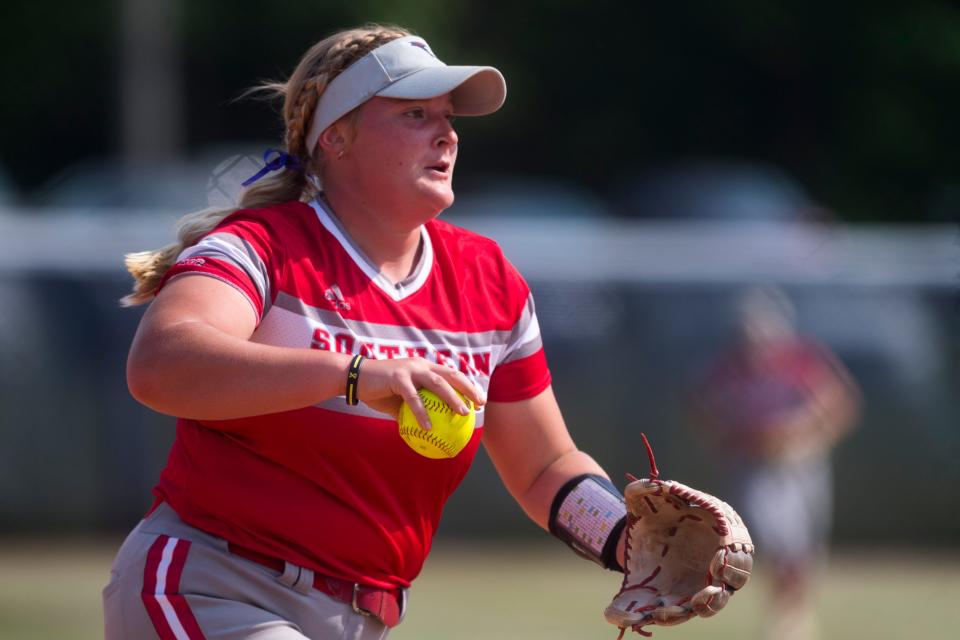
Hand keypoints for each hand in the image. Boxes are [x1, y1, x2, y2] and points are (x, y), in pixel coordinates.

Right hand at [357, 357, 485, 429]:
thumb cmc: (378, 390)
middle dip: (469, 387)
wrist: (355, 378)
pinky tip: (429, 428)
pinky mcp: (398, 378)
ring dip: (453, 398)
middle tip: (480, 403)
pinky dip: (422, 413)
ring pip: (438, 383)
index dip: (467, 384)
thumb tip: (429, 430)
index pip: (451, 373)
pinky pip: (413, 398)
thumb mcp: (400, 400)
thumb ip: (415, 409)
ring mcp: (410, 369)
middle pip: (451, 374)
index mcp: (424, 367)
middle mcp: (420, 365)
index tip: (479, 399)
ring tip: (463, 413)